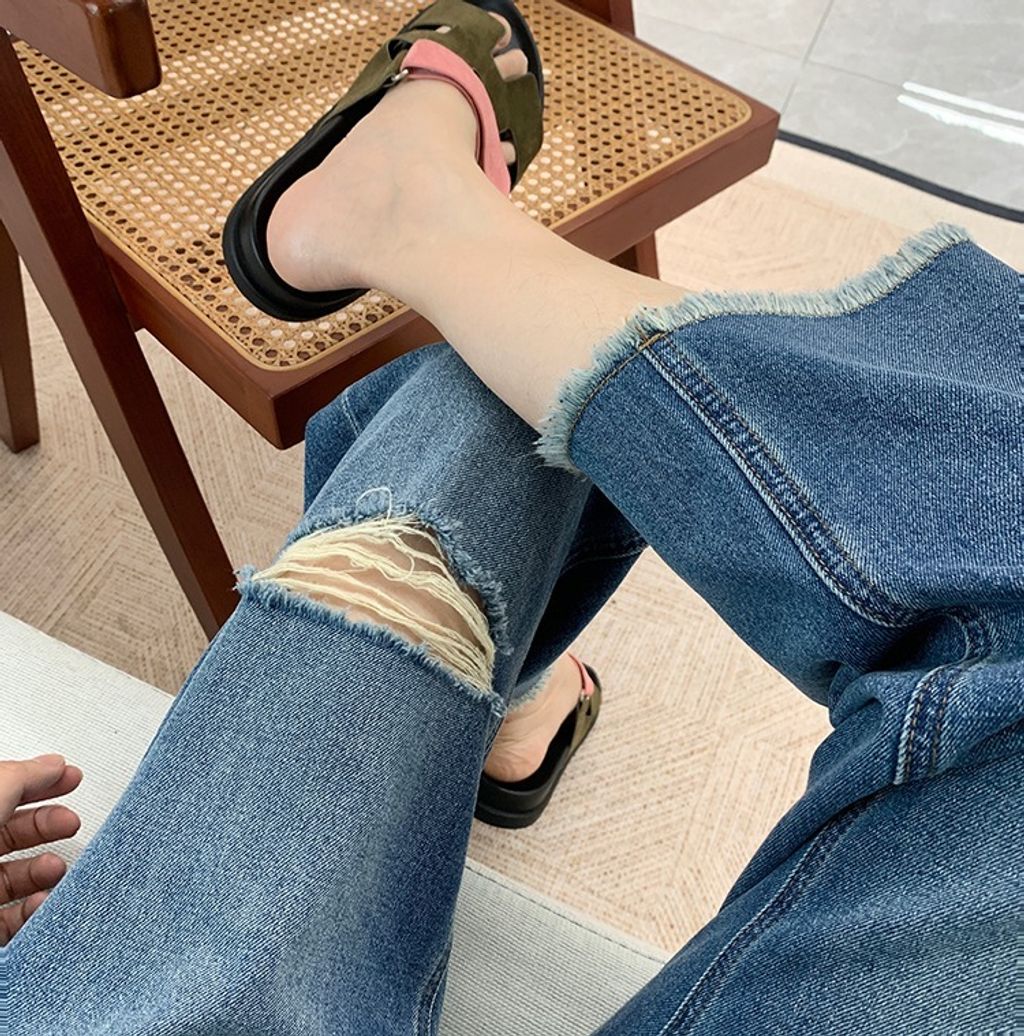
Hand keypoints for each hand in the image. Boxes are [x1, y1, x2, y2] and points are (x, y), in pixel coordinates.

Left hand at [0, 754, 81, 944]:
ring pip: (12, 876)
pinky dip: (31, 910)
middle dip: (47, 825)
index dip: (38, 780)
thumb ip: (22, 777)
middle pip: (9, 831)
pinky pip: (8, 918)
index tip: (67, 777)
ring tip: (55, 867)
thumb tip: (51, 765)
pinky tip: (39, 901)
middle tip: (69, 821)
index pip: (1, 790)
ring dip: (42, 870)